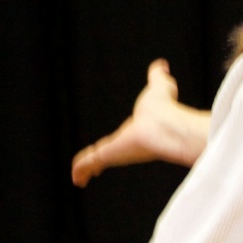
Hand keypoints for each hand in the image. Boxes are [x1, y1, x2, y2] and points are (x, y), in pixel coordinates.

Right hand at [70, 59, 211, 186]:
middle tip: (94, 168)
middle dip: (100, 161)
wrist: (165, 128)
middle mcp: (125, 145)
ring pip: (96, 161)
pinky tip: (77, 178)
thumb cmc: (164, 108)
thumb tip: (161, 64)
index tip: (115, 147)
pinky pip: (87, 162)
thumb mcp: (159, 86)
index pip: (123, 139)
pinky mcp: (106, 155)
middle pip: (108, 153)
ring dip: (86, 168)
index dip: (117, 143)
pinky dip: (80, 169)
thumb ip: (157, 76)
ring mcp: (115, 151)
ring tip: (79, 177)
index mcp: (135, 132)